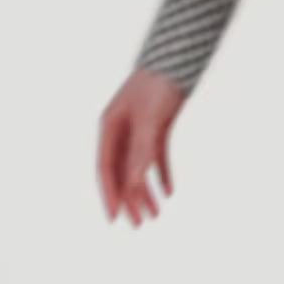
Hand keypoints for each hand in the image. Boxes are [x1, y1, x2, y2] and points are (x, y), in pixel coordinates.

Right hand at [97, 67, 187, 225]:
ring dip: (145, 189)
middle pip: (122, 170)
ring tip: (156, 213)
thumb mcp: (149, 120)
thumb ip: (140, 152)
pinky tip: (168, 191)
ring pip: (138, 166)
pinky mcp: (158, 125)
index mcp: (110, 124)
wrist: (178, 59)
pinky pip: (157, 155)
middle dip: (129, 198)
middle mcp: (122, 128)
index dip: (109, 193)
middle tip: (140, 223)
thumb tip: (133, 184)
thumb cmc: (157, 84)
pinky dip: (161, 173)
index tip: (114, 218)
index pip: (105, 166)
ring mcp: (140, 127)